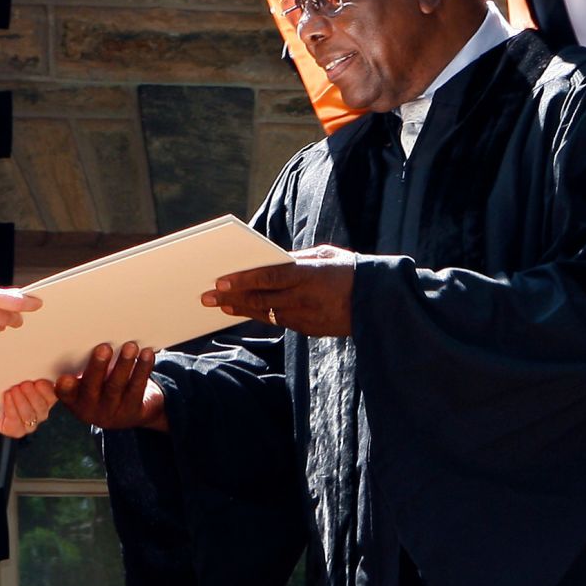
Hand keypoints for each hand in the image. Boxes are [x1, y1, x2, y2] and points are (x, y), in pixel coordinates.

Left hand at [0, 379, 59, 438]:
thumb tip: (39, 367)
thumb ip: (32, 374)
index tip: (39, 381)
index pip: (53, 397)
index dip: (48, 391)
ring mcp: (28, 425)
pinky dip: (11, 406)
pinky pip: (15, 420)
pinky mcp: (14, 430)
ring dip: (21, 400)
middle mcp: (40, 414)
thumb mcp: (21, 377)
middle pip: (42, 408)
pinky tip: (7, 395)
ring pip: (29, 415)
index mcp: (47, 400)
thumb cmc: (7, 385)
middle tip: (24, 383)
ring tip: (13, 389)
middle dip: (32, 395)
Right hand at [55, 343, 168, 431]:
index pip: (66, 393)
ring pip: (117, 386)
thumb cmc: (101, 388)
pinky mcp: (133, 411)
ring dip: (124, 364)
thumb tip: (92, 334)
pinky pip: (138, 387)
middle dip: (98, 367)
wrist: (127, 414)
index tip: (65, 378)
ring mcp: (112, 412)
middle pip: (92, 387)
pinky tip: (147, 354)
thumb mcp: (87, 381)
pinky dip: (143, 368)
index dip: (66, 387)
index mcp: (74, 399)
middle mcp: (90, 409)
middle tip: (104, 348)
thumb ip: (83, 365)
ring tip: (130, 346)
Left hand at [201, 245, 354, 336]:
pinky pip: (279, 321)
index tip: (220, 280)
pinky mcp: (309, 329)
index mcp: (308, 275)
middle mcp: (304, 298)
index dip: (243, 280)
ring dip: (241, 309)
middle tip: (206, 296)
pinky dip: (260, 316)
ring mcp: (306, 317)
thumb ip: (296, 259)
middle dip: (231, 298)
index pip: (269, 277)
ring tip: (220, 305)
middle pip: (260, 299)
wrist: (379, 302)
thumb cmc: (350, 271)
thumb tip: (271, 259)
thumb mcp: (324, 256)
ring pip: (265, 314)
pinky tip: (244, 311)